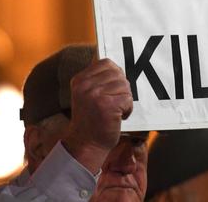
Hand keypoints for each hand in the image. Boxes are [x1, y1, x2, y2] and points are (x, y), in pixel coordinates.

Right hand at [61, 58, 132, 173]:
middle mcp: (85, 85)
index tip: (113, 89)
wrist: (85, 143)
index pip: (106, 63)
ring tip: (117, 110)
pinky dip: (128, 109)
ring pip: (124, 85)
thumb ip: (97, 80)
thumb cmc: (90, 119)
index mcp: (80, 80)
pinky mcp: (107, 105)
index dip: (115, 74)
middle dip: (122, 88)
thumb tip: (118, 68)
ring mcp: (95, 94)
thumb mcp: (86, 95)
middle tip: (116, 102)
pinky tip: (120, 116)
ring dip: (125, 99)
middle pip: (117, 74)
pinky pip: (128, 98)